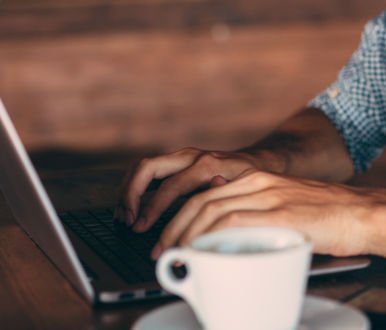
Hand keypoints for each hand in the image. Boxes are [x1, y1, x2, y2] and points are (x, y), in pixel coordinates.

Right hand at [116, 148, 270, 231]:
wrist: (262, 161)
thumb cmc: (254, 180)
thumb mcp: (247, 189)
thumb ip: (225, 193)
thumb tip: (205, 201)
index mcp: (206, 165)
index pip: (170, 186)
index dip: (152, 209)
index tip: (140, 227)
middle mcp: (190, 157)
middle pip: (148, 168)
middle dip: (131, 194)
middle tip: (127, 221)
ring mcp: (182, 158)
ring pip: (143, 167)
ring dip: (128, 190)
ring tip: (124, 216)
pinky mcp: (177, 163)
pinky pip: (148, 171)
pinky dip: (134, 188)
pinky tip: (131, 208)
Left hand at [150, 170, 385, 258]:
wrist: (365, 214)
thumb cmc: (331, 221)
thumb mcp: (288, 213)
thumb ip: (260, 223)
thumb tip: (232, 251)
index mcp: (259, 180)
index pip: (206, 194)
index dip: (180, 217)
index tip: (169, 238)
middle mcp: (259, 182)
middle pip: (201, 200)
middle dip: (174, 226)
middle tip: (162, 250)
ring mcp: (268, 196)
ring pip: (211, 210)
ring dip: (186, 234)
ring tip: (176, 255)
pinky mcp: (279, 212)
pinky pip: (233, 222)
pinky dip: (211, 238)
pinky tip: (202, 252)